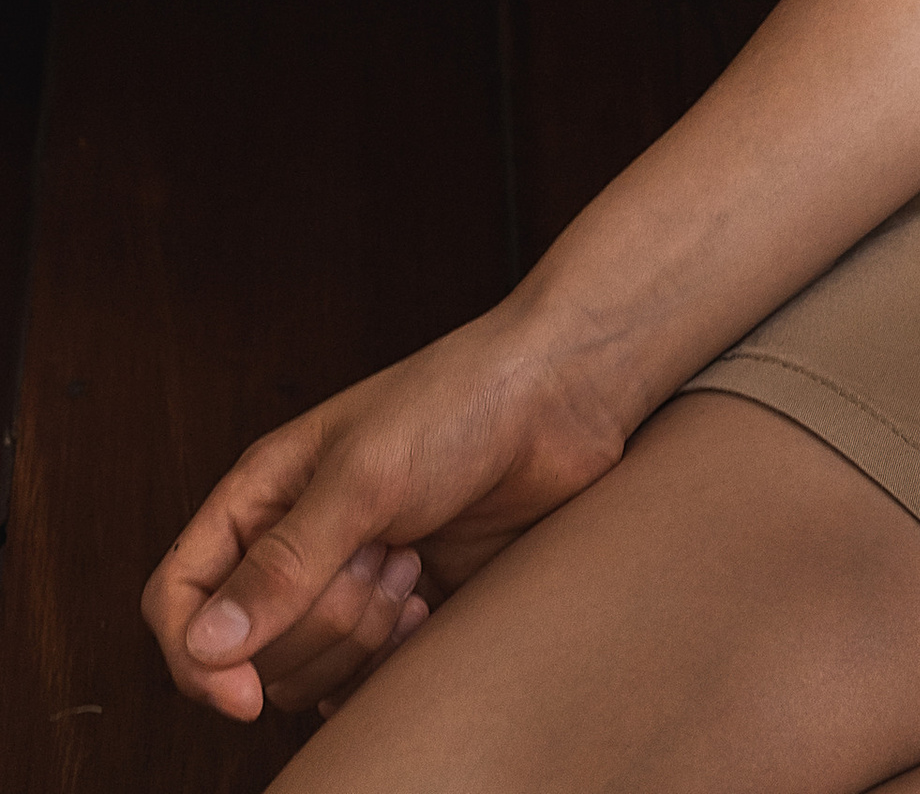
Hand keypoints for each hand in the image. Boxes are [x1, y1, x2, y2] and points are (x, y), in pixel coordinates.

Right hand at [141, 308, 626, 722]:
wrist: (563, 399)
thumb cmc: (460, 404)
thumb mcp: (365, 476)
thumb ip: (285, 565)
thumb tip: (206, 646)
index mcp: (264, 494)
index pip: (180, 597)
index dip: (195, 656)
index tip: (242, 696)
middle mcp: (298, 542)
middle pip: (250, 650)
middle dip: (318, 624)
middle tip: (382, 555)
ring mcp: (350, 579)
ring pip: (307, 672)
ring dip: (362, 635)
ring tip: (412, 565)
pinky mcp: (403, 608)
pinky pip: (363, 682)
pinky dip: (392, 664)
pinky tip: (430, 609)